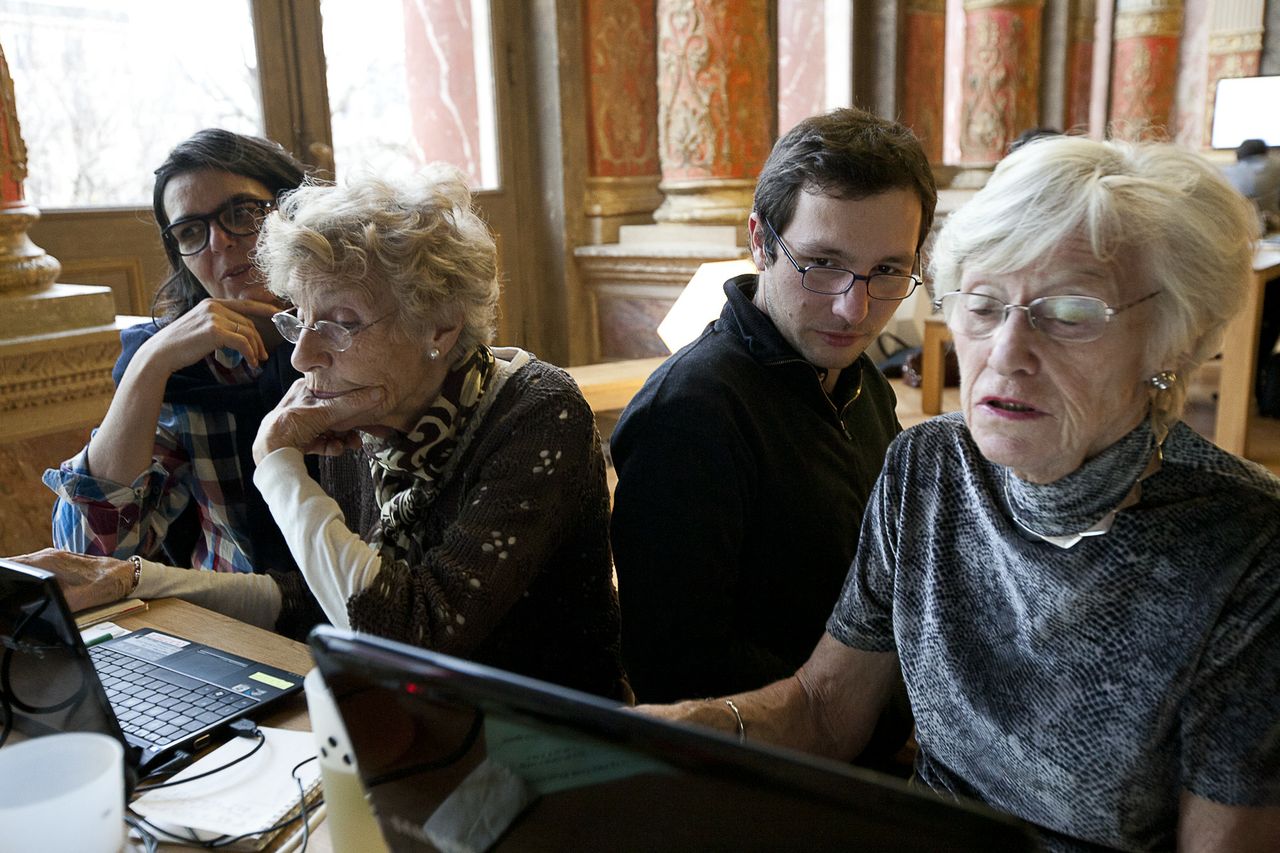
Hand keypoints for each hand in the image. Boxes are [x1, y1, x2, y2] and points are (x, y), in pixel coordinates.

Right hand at [7, 548, 134, 611]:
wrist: (126, 574)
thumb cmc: (105, 584)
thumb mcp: (79, 599)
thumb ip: (56, 602)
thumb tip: (39, 606)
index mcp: (50, 561)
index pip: (15, 565)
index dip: (5, 574)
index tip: (1, 583)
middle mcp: (49, 555)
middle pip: (17, 564)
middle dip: (8, 575)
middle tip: (4, 588)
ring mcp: (55, 556)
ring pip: (26, 564)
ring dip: (17, 574)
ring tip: (10, 586)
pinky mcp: (60, 561)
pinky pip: (36, 566)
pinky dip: (27, 573)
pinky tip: (26, 584)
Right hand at [141, 298, 280, 374]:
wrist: (160, 354)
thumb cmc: (180, 345)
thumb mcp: (201, 327)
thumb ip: (219, 324)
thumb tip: (241, 333)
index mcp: (211, 303)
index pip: (245, 304)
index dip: (265, 309)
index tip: (279, 315)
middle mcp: (213, 306)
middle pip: (248, 322)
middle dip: (259, 340)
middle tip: (263, 355)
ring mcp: (214, 317)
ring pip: (247, 333)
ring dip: (256, 349)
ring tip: (257, 361)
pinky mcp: (214, 331)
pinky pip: (242, 342)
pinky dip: (250, 354)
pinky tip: (251, 362)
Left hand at [253, 378, 384, 462]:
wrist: (270, 452)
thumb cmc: (290, 424)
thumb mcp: (324, 411)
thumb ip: (351, 404)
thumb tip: (377, 393)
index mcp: (305, 388)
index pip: (334, 390)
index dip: (351, 399)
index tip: (366, 408)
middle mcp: (304, 403)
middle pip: (335, 412)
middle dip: (350, 425)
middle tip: (363, 432)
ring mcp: (303, 423)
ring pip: (331, 428)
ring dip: (343, 437)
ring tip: (352, 444)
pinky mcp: (302, 439)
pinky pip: (323, 441)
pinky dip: (331, 445)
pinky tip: (336, 448)